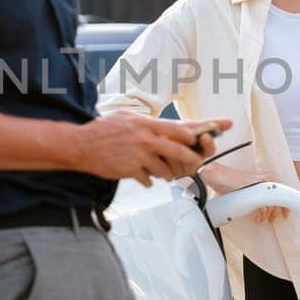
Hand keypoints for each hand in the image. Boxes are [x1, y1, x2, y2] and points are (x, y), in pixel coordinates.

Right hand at [71, 113, 231, 185]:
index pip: (182, 127)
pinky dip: (149, 180)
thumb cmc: (104, 131)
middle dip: (191, 160)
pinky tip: (141, 176)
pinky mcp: (131, 170)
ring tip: (158, 170)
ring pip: (167, 169)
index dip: (203, 129)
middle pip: (181, 151)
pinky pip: (150, 180)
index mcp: (148, 124)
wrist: (80, 145)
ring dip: (167, 173)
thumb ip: (149, 125)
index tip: (218, 128)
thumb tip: (169, 131)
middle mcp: (147, 138)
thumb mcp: (128, 119)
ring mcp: (140, 155)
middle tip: (193, 163)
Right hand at [198, 163, 288, 223]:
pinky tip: (258, 218)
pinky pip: (263, 205)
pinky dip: (261, 214)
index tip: (284, 213)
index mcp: (263, 178)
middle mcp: (264, 179)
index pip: (280, 191)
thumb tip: (259, 206)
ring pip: (271, 203)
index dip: (284, 205)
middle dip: (277, 212)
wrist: (217, 175)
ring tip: (261, 219)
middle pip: (278, 199)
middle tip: (273, 219)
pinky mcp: (253, 190)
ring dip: (267, 215)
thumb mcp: (246, 188)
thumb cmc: (228, 182)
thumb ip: (254, 195)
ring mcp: (259, 184)